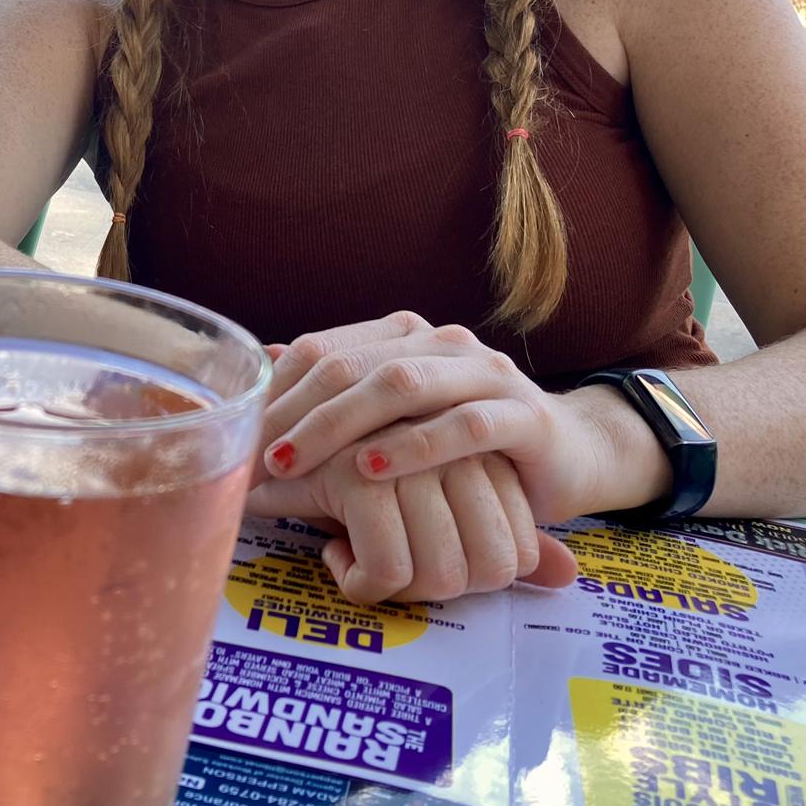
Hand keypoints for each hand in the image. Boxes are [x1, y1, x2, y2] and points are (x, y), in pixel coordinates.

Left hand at [244, 315, 624, 602]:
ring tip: (295, 460)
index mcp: (401, 337)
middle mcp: (439, 343)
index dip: (275, 392)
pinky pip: (465, 425)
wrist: (568, 453)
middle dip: (295, 413)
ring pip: (402, 384)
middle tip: (253, 456)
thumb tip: (262, 364)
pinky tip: (374, 469)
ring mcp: (484, 373)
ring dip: (340, 425)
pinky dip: (415, 446)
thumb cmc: (461, 443)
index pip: (322, 349)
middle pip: (352, 365)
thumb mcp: (391, 421)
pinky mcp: (524, 415)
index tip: (237, 436)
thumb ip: (336, 397)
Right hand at [248, 432, 578, 603]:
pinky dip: (361, 583)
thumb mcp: (436, 499)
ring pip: (444, 575)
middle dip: (439, 588)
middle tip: (392, 570)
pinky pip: (391, 572)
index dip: (480, 576)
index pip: (519, 549)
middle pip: (490, 568)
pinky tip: (335, 554)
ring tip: (363, 560)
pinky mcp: (360, 475)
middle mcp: (448, 439)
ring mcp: (407, 453)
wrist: (263, 450)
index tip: (426, 565)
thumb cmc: (354, 480)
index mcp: (473, 437)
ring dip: (399, 588)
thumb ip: (503, 529)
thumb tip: (566, 574)